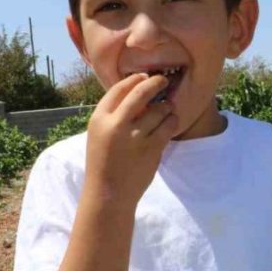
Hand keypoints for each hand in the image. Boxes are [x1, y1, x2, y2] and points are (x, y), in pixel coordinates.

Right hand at [83, 73, 179, 205]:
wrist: (108, 193)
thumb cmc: (104, 162)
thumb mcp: (99, 134)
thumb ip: (113, 115)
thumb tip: (136, 94)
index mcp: (99, 119)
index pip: (118, 89)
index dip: (134, 80)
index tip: (144, 76)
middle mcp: (116, 124)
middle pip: (140, 93)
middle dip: (154, 82)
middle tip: (163, 79)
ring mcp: (135, 136)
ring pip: (158, 109)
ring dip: (166, 106)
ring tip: (167, 108)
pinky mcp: (152, 148)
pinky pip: (168, 126)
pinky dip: (172, 120)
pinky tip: (171, 121)